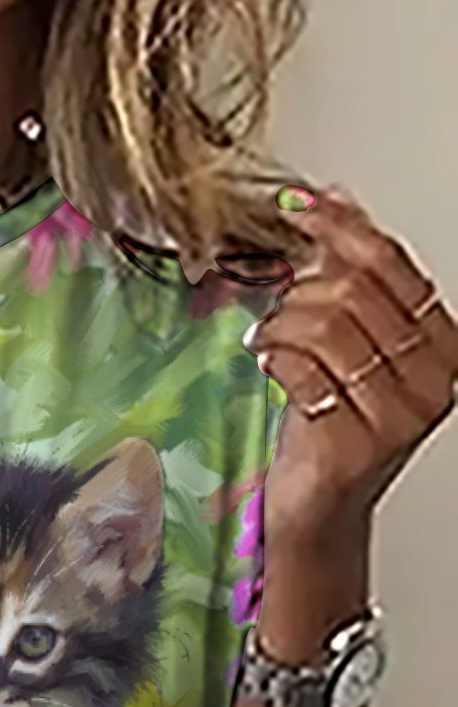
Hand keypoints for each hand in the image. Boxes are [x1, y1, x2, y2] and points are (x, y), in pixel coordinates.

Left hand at [244, 187, 457, 558]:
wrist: (318, 506)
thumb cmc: (332, 425)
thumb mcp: (351, 346)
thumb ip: (353, 279)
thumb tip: (336, 200)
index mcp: (442, 344)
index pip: (391, 264)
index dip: (340, 228)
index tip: (299, 208)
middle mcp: (431, 379)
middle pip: (354, 292)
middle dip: (301, 291)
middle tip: (278, 312)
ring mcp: (396, 414)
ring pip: (326, 326)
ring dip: (282, 324)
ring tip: (267, 339)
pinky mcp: (353, 442)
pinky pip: (303, 370)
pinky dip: (274, 356)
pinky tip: (266, 361)